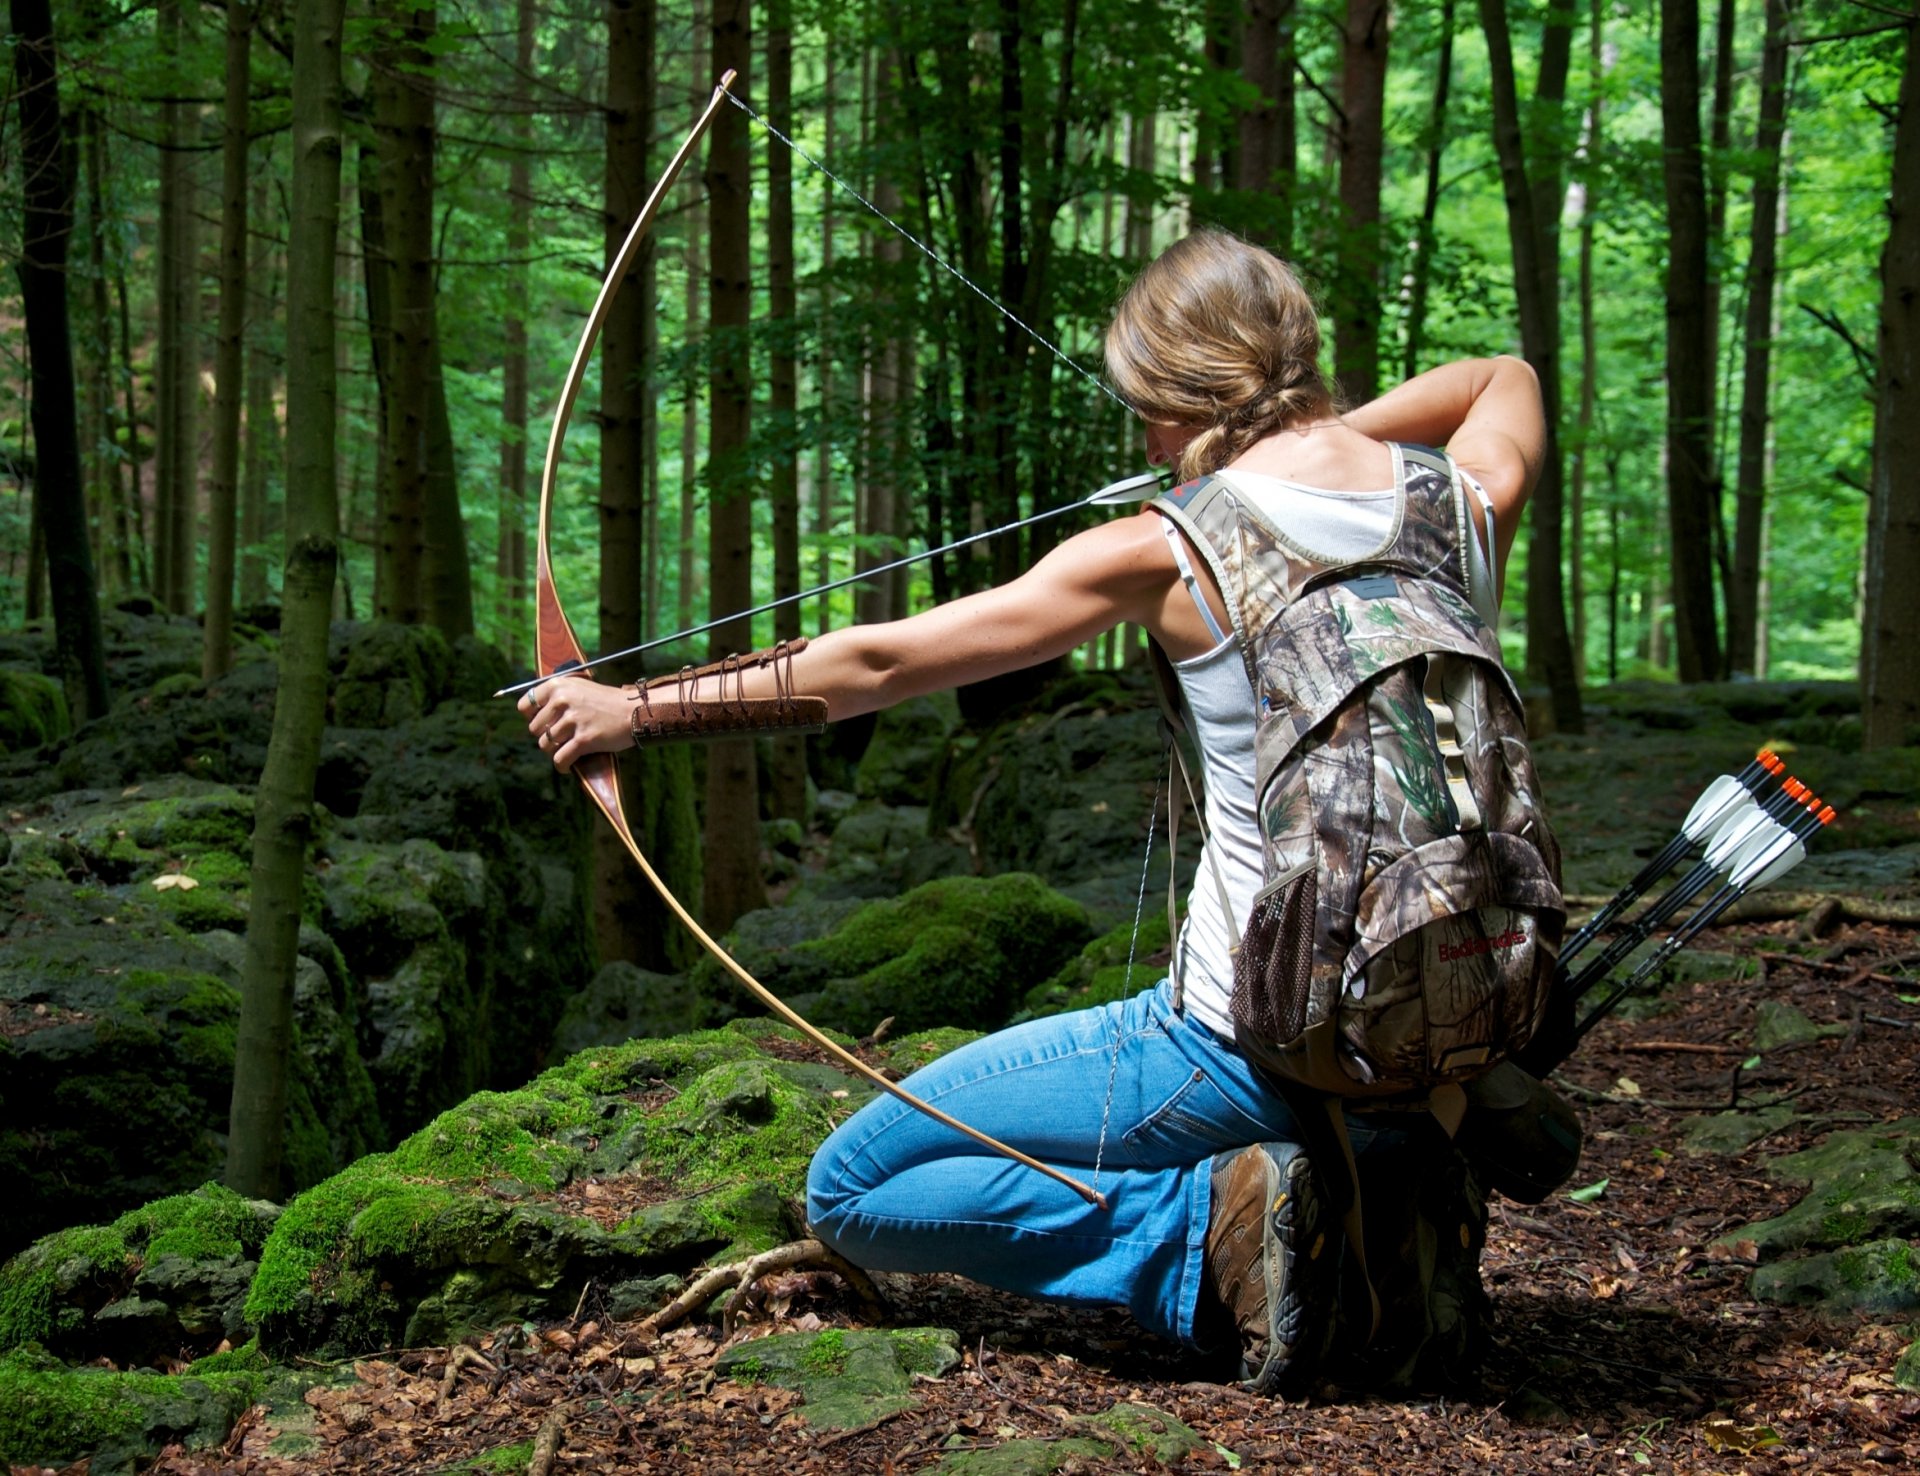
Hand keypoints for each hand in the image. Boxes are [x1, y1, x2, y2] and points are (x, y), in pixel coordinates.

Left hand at [518, 675, 633, 773]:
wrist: (635, 712)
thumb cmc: (608, 702)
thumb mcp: (580, 688)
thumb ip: (558, 697)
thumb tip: (534, 716)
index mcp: (558, 685)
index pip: (525, 705)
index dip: (531, 718)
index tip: (542, 723)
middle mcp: (562, 700)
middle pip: (534, 729)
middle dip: (545, 736)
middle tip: (561, 738)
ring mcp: (573, 720)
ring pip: (545, 745)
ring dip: (555, 751)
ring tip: (567, 749)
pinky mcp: (583, 739)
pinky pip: (560, 759)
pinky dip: (562, 766)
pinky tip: (567, 766)